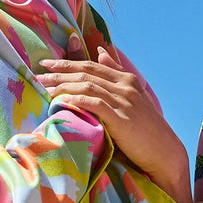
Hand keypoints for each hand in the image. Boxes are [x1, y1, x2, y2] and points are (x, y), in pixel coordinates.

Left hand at [39, 41, 191, 202]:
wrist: (165, 152)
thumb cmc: (147, 128)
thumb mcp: (134, 96)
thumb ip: (116, 73)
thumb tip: (102, 51)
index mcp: (127, 79)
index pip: (92, 65)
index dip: (68, 62)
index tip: (47, 64)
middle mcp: (125, 86)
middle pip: (86, 73)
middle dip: (59, 72)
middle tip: (38, 74)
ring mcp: (124, 101)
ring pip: (87, 86)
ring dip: (62, 86)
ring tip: (44, 89)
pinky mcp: (121, 118)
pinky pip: (94, 104)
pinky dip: (76, 100)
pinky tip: (61, 101)